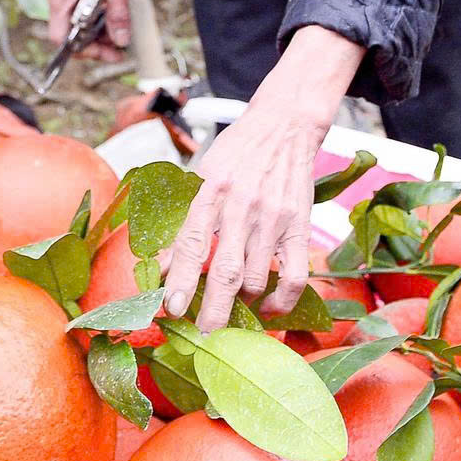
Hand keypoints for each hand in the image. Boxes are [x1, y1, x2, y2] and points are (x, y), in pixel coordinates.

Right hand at [45, 0, 131, 56]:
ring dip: (97, 33)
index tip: (104, 52)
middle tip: (118, 49)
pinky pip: (81, 13)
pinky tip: (114, 18)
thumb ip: (117, 13)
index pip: (60, 38)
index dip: (81, 50)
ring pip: (76, 25)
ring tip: (120, 34)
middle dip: (93, 44)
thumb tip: (121, 40)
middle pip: (69, 34)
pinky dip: (96, 20)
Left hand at [161, 26, 361, 329]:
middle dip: (212, 311)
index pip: (192, 243)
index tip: (171, 309)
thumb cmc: (236, 152)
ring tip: (230, 307)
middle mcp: (242, 206)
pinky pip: (295, 276)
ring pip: (256, 279)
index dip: (179, 280)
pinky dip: (281, 301)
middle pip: (225, 271)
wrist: (285, 125)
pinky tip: (266, 308)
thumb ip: (182, 220)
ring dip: (241, 302)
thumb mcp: (200, 175)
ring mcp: (275, 218)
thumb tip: (160, 266)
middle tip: (202, 336)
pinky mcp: (300, 226)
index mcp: (211, 190)